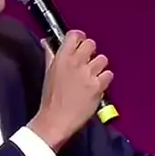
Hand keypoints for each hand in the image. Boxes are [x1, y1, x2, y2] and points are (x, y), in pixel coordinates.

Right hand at [27, 30, 113, 151]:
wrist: (56, 120)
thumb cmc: (50, 99)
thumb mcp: (47, 73)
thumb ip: (50, 55)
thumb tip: (46, 42)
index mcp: (61, 58)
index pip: (75, 35)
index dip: (79, 38)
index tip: (79, 43)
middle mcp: (76, 63)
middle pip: (91, 44)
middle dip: (90, 52)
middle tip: (86, 62)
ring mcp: (88, 75)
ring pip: (103, 59)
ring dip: (98, 67)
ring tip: (91, 76)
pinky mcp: (98, 87)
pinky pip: (108, 74)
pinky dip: (104, 80)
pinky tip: (96, 86)